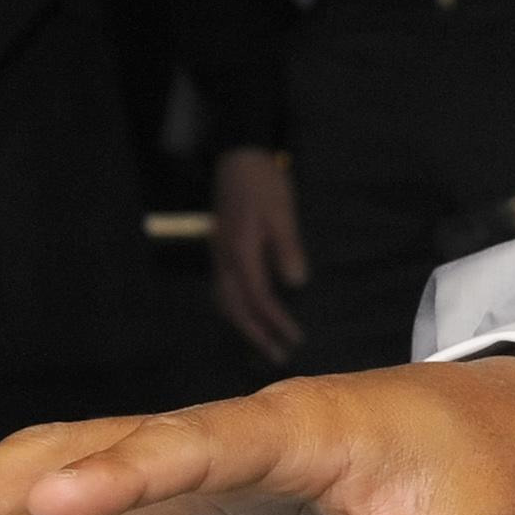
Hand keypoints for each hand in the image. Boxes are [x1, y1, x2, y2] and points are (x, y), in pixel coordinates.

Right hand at [0, 354, 514, 514]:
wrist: (500, 427)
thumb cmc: (489, 467)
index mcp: (302, 429)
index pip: (199, 442)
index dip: (129, 468)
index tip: (58, 496)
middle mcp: (231, 441)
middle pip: (93, 446)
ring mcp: (202, 474)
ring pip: (71, 475)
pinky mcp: (193, 509)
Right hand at [209, 147, 308, 364]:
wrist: (238, 158)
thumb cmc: (264, 184)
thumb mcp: (282, 213)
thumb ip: (287, 248)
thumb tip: (296, 283)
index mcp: (240, 252)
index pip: (258, 297)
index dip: (276, 321)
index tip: (295, 339)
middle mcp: (224, 259)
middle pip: (235, 307)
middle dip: (256, 334)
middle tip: (277, 356)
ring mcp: (219, 255)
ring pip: (224, 301)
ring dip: (243, 325)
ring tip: (263, 343)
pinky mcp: (220, 250)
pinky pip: (223, 288)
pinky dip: (235, 309)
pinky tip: (248, 314)